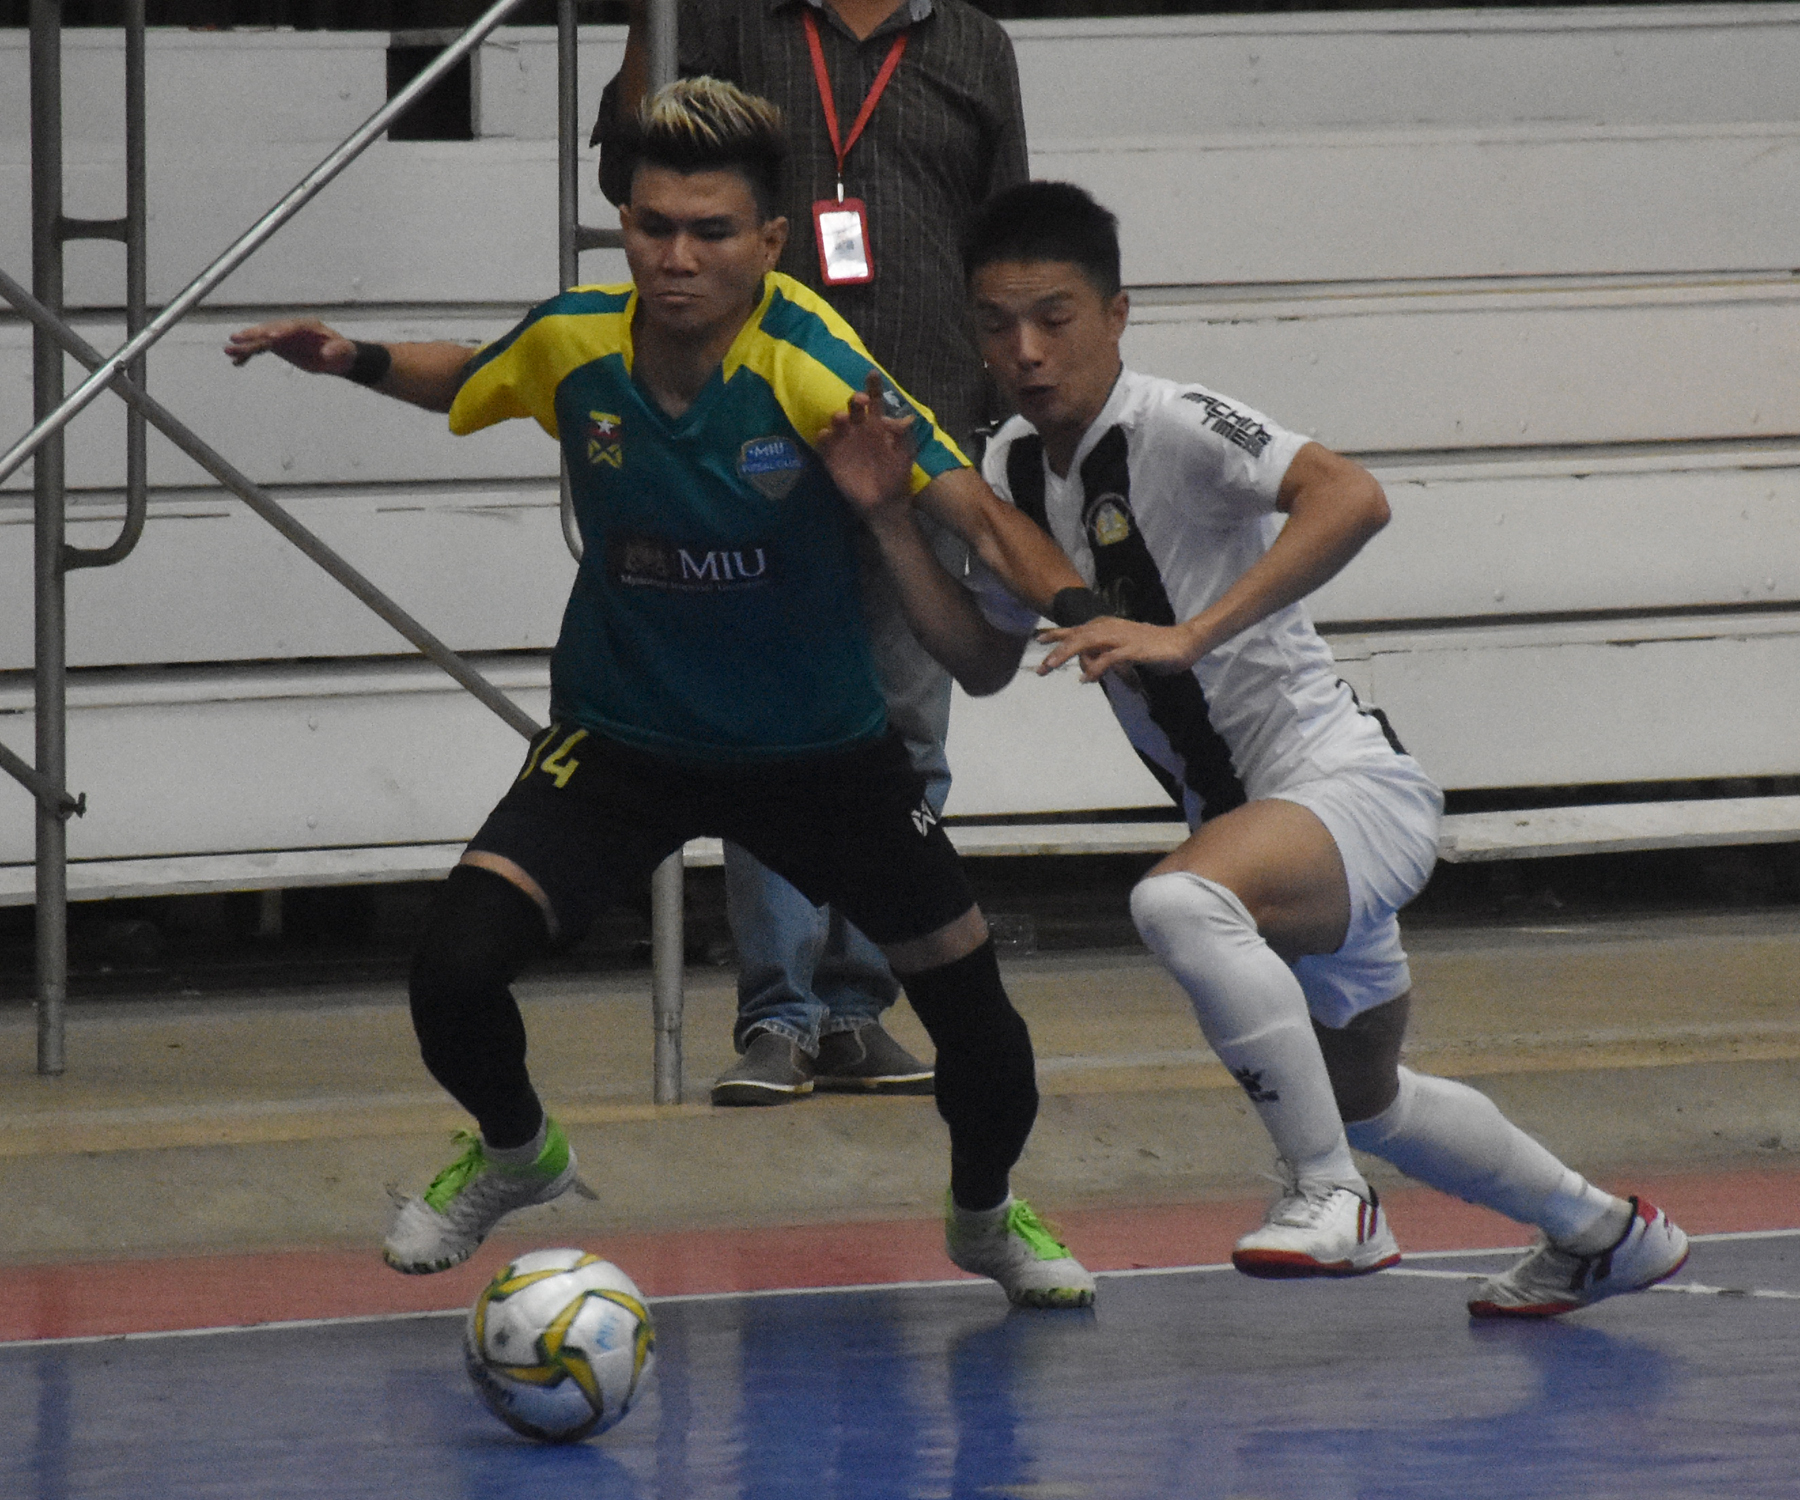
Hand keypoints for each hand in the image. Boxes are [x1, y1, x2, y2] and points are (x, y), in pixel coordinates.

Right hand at [223, 317, 352, 372]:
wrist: (337, 356)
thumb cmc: (342, 351)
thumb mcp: (343, 352)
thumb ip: (337, 351)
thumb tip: (327, 353)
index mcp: (307, 326)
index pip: (291, 327)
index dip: (281, 331)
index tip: (272, 337)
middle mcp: (290, 328)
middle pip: (269, 330)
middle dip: (254, 334)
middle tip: (236, 338)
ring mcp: (282, 336)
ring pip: (261, 339)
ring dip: (245, 345)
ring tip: (228, 351)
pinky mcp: (277, 346)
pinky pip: (260, 349)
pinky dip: (249, 355)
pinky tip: (237, 363)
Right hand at [815, 370, 917, 525]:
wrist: (885, 502)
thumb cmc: (896, 475)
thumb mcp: (905, 454)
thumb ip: (904, 436)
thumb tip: (907, 418)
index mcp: (877, 425)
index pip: (875, 401)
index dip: (873, 387)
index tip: (872, 374)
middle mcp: (859, 430)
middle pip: (854, 408)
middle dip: (855, 400)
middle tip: (860, 400)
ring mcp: (845, 442)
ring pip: (837, 423)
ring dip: (838, 417)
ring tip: (842, 418)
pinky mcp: (832, 457)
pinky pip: (824, 443)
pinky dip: (824, 437)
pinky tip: (827, 435)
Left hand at [1036, 616, 1204, 681]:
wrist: (1184, 642)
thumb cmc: (1154, 648)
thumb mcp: (1125, 649)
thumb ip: (1106, 654)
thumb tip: (1089, 668)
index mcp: (1109, 627)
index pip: (1078, 629)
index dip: (1058, 633)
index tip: (1039, 639)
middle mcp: (1112, 629)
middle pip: (1078, 636)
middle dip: (1057, 650)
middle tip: (1041, 668)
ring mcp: (1123, 638)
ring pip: (1088, 642)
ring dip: (1067, 655)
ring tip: (1051, 668)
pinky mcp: (1135, 649)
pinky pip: (1110, 658)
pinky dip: (1096, 667)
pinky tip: (1086, 679)